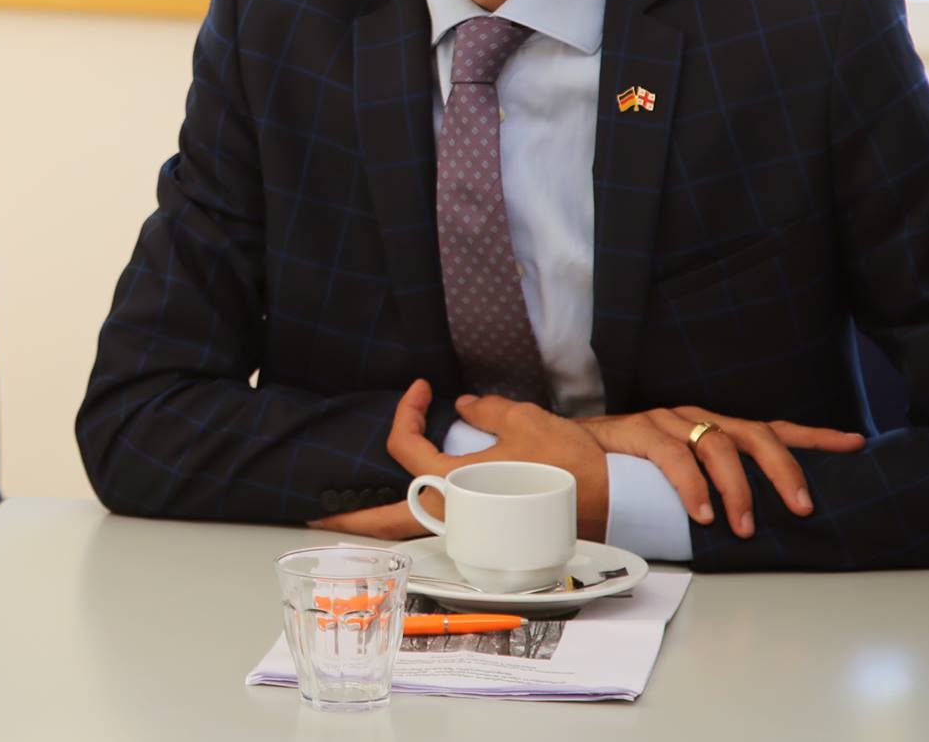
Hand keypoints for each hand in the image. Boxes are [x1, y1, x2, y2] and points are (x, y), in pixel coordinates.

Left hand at [308, 379, 610, 541]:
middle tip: (316, 520)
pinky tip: (412, 517)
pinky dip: (419, 525)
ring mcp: (471, 529)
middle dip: (350, 520)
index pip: (405, 446)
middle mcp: (455, 510)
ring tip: (350, 523)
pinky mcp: (488, 537)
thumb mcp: (524, 420)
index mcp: (455, 479)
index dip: (405, 413)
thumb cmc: (567, 462)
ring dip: (381, 525)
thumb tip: (464, 405)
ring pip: (413, 531)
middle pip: (389, 518)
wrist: (611, 499)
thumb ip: (487, 410)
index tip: (422, 392)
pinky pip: (442, 532)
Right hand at [577, 407, 864, 538]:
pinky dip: (691, 486)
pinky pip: (671, 456)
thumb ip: (713, 493)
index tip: (856, 444)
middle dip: (785, 469)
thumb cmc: (626, 477)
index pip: (771, 428)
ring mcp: (664, 421)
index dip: (814, 437)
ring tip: (742, 525)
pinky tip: (701, 513)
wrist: (563, 455)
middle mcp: (693, 419)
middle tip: (801, 507)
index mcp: (710, 429)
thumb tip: (759, 527)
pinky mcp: (634, 431)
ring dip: (737, 488)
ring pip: (717, 443)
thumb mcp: (681, 484)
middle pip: (754, 433)